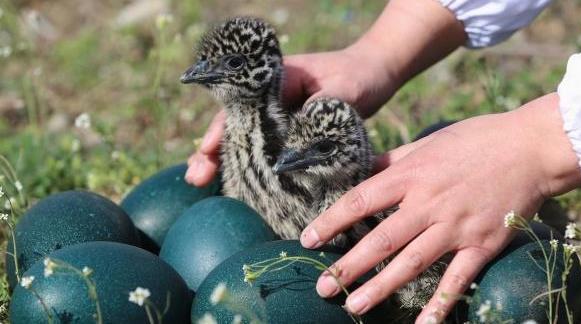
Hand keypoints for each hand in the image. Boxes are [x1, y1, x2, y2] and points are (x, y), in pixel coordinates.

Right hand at [185, 48, 394, 185]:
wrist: (376, 74)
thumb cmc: (358, 76)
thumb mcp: (343, 91)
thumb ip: (319, 115)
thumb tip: (293, 153)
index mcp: (275, 80)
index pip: (239, 105)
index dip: (220, 129)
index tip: (205, 150)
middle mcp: (270, 98)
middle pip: (233, 125)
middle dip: (211, 151)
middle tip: (195, 178)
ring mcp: (277, 115)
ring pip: (245, 140)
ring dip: (226, 162)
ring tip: (203, 185)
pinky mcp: (289, 131)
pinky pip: (264, 149)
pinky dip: (250, 166)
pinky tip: (238, 186)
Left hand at [299, 93, 580, 322]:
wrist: (531, 147)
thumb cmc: (476, 139)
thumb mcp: (428, 141)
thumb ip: (395, 160)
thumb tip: (365, 171)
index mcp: (411, 174)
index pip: (360, 201)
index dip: (331, 222)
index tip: (308, 239)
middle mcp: (429, 203)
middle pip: (380, 239)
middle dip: (349, 265)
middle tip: (323, 286)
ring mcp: (456, 226)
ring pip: (411, 263)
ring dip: (380, 287)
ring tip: (353, 305)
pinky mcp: (482, 243)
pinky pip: (457, 280)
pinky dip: (440, 304)